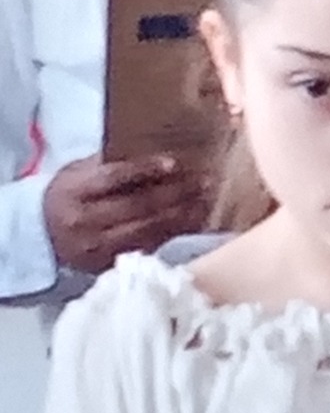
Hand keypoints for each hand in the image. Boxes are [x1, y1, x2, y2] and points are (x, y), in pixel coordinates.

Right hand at [42, 153, 210, 274]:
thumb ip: (110, 163)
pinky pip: (148, 246)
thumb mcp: (78, 172)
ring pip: (147, 229)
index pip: (113, 179)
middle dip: (175, 192)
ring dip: (182, 213)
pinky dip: (174, 232)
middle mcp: (83, 221)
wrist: (39, 233)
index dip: (145, 170)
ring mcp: (95, 247)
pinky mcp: (107, 264)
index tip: (174, 163)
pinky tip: (194, 219)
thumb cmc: (69, 193)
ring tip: (206, 198)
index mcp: (74, 191)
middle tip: (204, 180)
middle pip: (137, 206)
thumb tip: (154, 149)